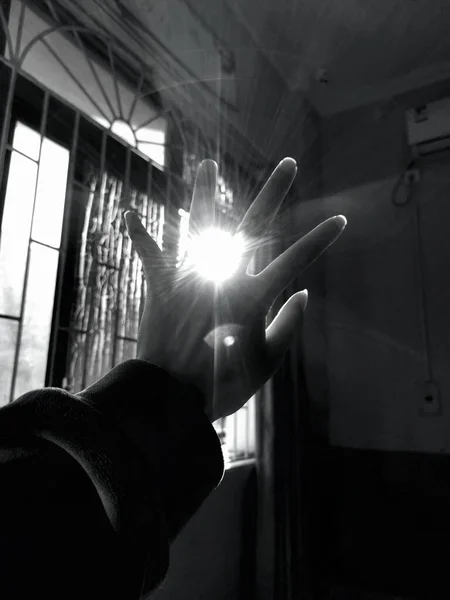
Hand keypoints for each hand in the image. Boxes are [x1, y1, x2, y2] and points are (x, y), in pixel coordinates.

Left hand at [125, 158, 345, 421]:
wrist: (172, 399)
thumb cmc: (224, 385)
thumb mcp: (267, 363)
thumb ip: (288, 325)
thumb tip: (305, 294)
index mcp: (252, 296)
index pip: (295, 261)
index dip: (320, 241)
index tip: (340, 221)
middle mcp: (222, 276)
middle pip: (253, 227)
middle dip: (273, 193)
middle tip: (287, 164)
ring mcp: (191, 279)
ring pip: (199, 228)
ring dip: (203, 194)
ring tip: (206, 164)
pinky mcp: (162, 289)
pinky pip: (151, 258)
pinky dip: (141, 237)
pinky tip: (130, 214)